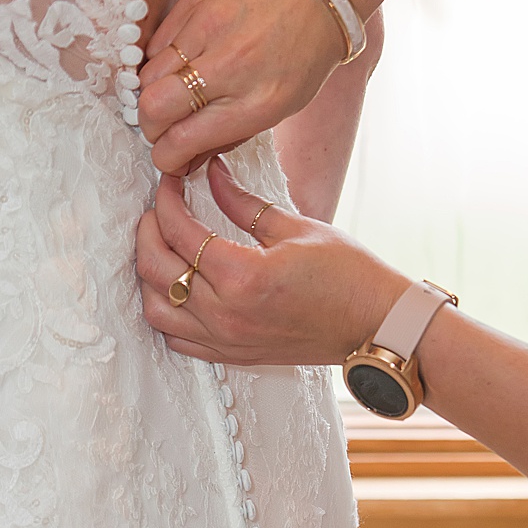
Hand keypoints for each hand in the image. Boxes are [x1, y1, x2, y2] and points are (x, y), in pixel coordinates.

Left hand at [134, 159, 406, 365]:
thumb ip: (242, 202)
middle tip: (160, 209)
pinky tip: (177, 288)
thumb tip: (211, 172)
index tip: (169, 183)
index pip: (179, 231)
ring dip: (150, 274)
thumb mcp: (295, 226)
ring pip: (156, 308)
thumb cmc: (349, 275)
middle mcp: (225, 313)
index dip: (167, 200)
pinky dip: (167, 312)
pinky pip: (176, 338)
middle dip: (149, 230)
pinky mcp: (232, 355)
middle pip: (155, 268)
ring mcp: (225, 340)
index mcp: (242, 275)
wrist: (378, 325)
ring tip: (163, 248)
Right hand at [137, 0, 346, 175]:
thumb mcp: (283, 105)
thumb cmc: (306, 50)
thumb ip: (229, 134)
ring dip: (153, 94)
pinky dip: (162, 61)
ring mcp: (210, 28)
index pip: (184, 140)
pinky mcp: (195, 2)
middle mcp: (232, 65)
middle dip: (151, 128)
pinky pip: (156, 44)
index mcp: (260, 101)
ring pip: (148, 77)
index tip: (169, 156)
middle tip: (162, 128)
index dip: (166, 157)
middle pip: (154, 108)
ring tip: (174, 93)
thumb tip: (184, 157)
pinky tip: (183, 61)